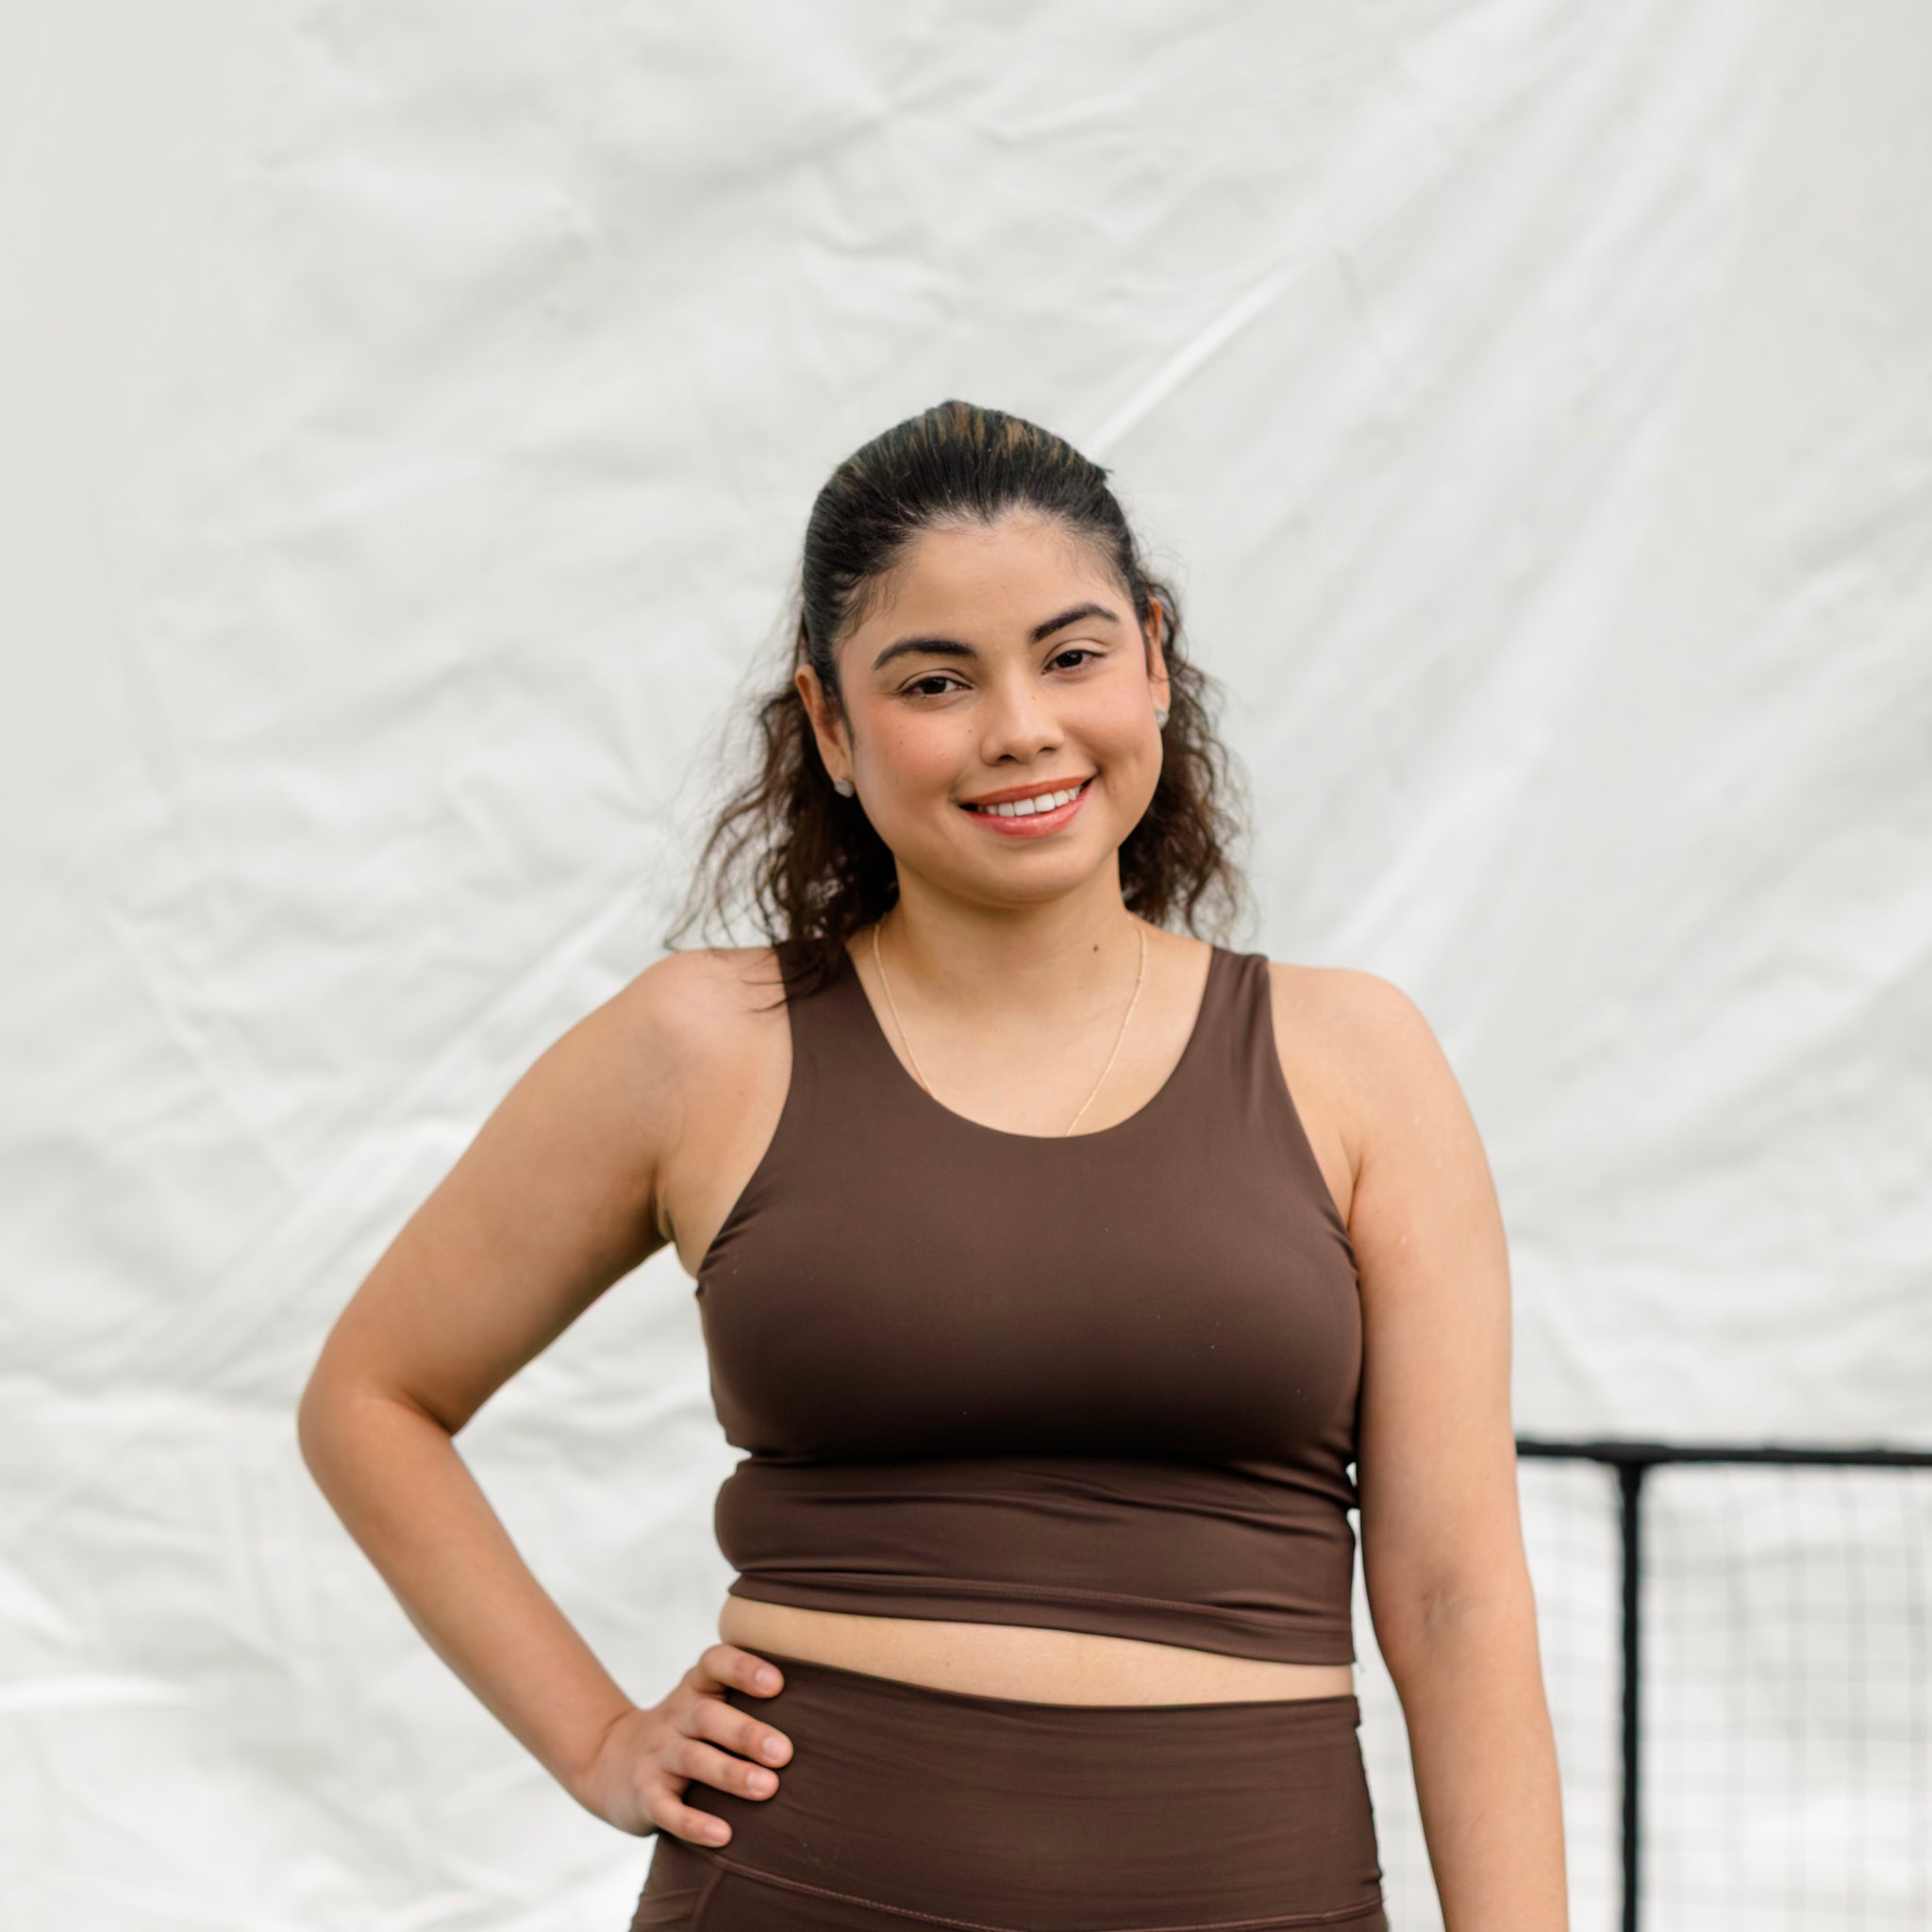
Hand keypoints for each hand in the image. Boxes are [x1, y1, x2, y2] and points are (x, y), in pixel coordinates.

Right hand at [574, 1643, 793, 1843]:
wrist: (611, 1762)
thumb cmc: (686, 1732)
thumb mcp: (706, 1705)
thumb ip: (747, 1704)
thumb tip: (825, 1720)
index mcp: (696, 1688)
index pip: (714, 1663)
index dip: (743, 1669)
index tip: (777, 1684)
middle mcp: (676, 1716)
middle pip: (709, 1717)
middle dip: (747, 1733)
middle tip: (785, 1752)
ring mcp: (657, 1755)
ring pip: (694, 1760)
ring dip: (731, 1774)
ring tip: (768, 1788)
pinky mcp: (645, 1794)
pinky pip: (667, 1808)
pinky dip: (694, 1823)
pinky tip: (723, 1835)